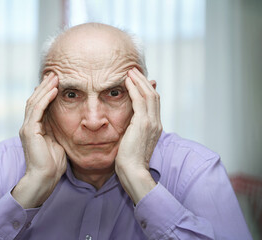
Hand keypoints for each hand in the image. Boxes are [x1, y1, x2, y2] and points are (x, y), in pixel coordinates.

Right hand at [12, 72, 66, 207]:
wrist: (44, 178)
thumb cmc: (53, 164)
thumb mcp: (57, 142)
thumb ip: (57, 130)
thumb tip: (66, 122)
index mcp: (34, 128)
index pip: (39, 106)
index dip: (46, 93)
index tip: (56, 83)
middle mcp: (28, 126)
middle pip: (35, 100)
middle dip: (45, 86)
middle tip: (54, 74)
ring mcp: (27, 128)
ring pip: (34, 102)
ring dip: (45, 88)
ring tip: (55, 77)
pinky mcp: (29, 131)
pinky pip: (37, 110)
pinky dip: (45, 99)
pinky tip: (54, 90)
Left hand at [115, 67, 161, 202]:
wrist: (133, 171)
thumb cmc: (129, 160)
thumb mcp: (133, 141)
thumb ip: (133, 129)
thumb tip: (129, 124)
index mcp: (155, 127)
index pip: (153, 103)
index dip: (146, 89)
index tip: (138, 80)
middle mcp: (156, 123)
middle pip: (153, 95)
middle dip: (143, 81)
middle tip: (133, 70)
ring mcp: (151, 123)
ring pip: (148, 95)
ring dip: (138, 81)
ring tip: (129, 71)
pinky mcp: (143, 124)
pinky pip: (140, 101)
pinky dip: (134, 89)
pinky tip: (127, 82)